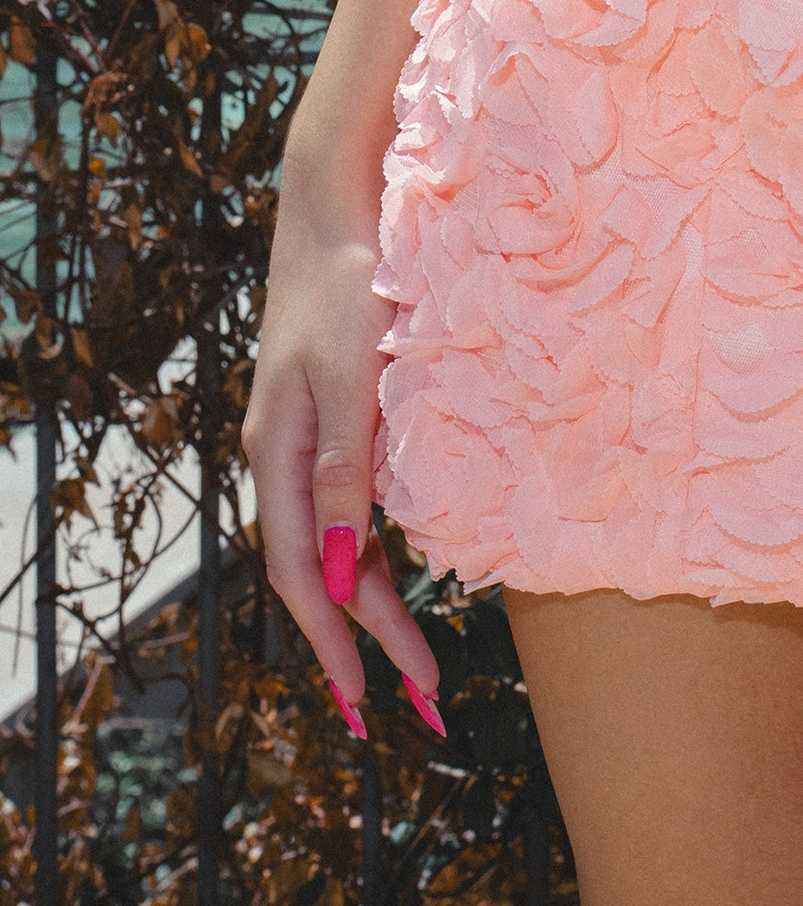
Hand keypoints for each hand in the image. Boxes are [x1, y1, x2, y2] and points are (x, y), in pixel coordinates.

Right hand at [242, 181, 444, 735]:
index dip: (334, 642)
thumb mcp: (351, 380)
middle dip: (364, 640)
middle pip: (320, 572)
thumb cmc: (349, 283)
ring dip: (376, 601)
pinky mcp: (338, 414)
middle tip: (413, 702)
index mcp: (281, 456)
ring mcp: (310, 436)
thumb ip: (346, 472)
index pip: (301, 575)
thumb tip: (338, 571)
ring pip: (338, 542)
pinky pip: (353, 502)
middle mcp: (288, 456)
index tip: (371, 699)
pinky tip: (410, 568)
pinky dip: (378, 546)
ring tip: (418, 659)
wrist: (338, 202)